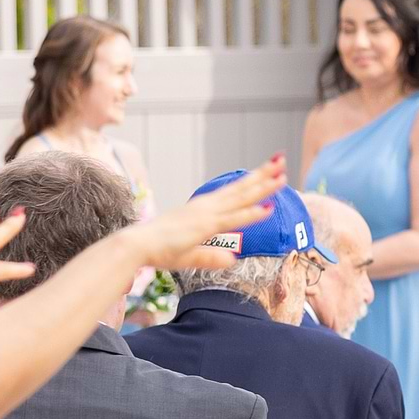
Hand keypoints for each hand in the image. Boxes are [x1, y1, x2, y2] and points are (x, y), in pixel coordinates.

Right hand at [136, 157, 283, 271]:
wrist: (136, 246)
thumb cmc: (158, 249)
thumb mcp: (191, 255)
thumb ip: (211, 256)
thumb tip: (232, 259)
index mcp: (203, 209)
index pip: (233, 193)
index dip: (252, 182)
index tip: (269, 171)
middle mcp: (207, 207)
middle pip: (241, 188)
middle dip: (263, 175)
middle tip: (281, 160)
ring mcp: (206, 214)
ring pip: (241, 198)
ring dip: (263, 187)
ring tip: (282, 174)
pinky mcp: (205, 226)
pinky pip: (233, 219)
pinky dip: (251, 213)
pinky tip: (269, 207)